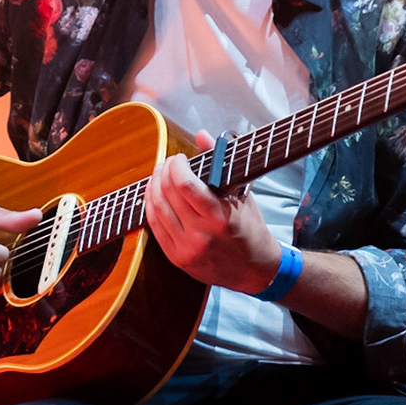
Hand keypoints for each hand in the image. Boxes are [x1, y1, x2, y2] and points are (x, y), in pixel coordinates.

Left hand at [144, 134, 284, 292]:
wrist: (254, 269)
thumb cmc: (250, 228)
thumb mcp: (241, 192)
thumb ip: (219, 161)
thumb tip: (201, 135)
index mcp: (220, 218)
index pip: (185, 185)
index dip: (176, 166)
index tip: (180, 158)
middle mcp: (201, 235)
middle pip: (168, 194)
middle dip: (164, 172)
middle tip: (168, 162)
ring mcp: (186, 249)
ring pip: (157, 209)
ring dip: (153, 186)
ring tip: (159, 174)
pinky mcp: (177, 259)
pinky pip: (155, 227)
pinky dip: (151, 206)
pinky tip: (154, 194)